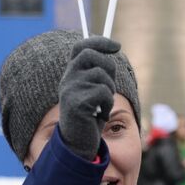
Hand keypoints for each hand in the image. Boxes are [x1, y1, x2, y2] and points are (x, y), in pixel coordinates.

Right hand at [58, 36, 118, 159]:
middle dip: (108, 67)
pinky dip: (107, 104)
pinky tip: (100, 115)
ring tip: (102, 106)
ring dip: (109, 91)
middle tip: (109, 87)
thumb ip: (99, 74)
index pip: (81, 47)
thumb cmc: (91, 118)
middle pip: (91, 54)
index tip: (117, 45)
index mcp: (72, 74)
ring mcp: (69, 90)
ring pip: (101, 75)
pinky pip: (102, 93)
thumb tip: (113, 50)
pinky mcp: (75, 102)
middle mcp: (67, 79)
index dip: (99, 42)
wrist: (78, 143)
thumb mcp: (95, 93)